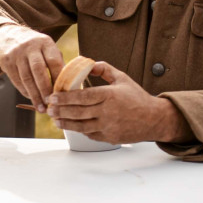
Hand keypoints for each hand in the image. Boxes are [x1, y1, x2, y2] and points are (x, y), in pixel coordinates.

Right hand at [0, 25, 63, 111]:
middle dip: (45, 89)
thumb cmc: (35, 47)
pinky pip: (17, 80)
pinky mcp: (6, 61)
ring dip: (34, 95)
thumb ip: (57, 63)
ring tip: (41, 108)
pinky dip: (25, 92)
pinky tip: (31, 98)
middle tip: (51, 103)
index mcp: (45, 42)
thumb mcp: (47, 48)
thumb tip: (69, 86)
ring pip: (26, 78)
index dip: (58, 78)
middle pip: (38, 70)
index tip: (62, 93)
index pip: (53, 61)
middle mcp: (30, 46)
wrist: (8, 36)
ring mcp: (17, 53)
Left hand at [47, 61, 190, 143]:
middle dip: (60, 111)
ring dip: (66, 123)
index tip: (53, 97)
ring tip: (55, 119)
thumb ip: (105, 70)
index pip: (83, 97)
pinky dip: (79, 130)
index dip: (65, 98)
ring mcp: (108, 127)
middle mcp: (108, 112)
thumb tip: (89, 64)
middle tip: (48, 108)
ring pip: (82, 126)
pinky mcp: (110, 138)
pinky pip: (90, 134)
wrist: (154, 119)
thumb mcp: (122, 78)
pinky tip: (70, 125)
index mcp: (110, 95)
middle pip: (78, 112)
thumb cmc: (137, 97)